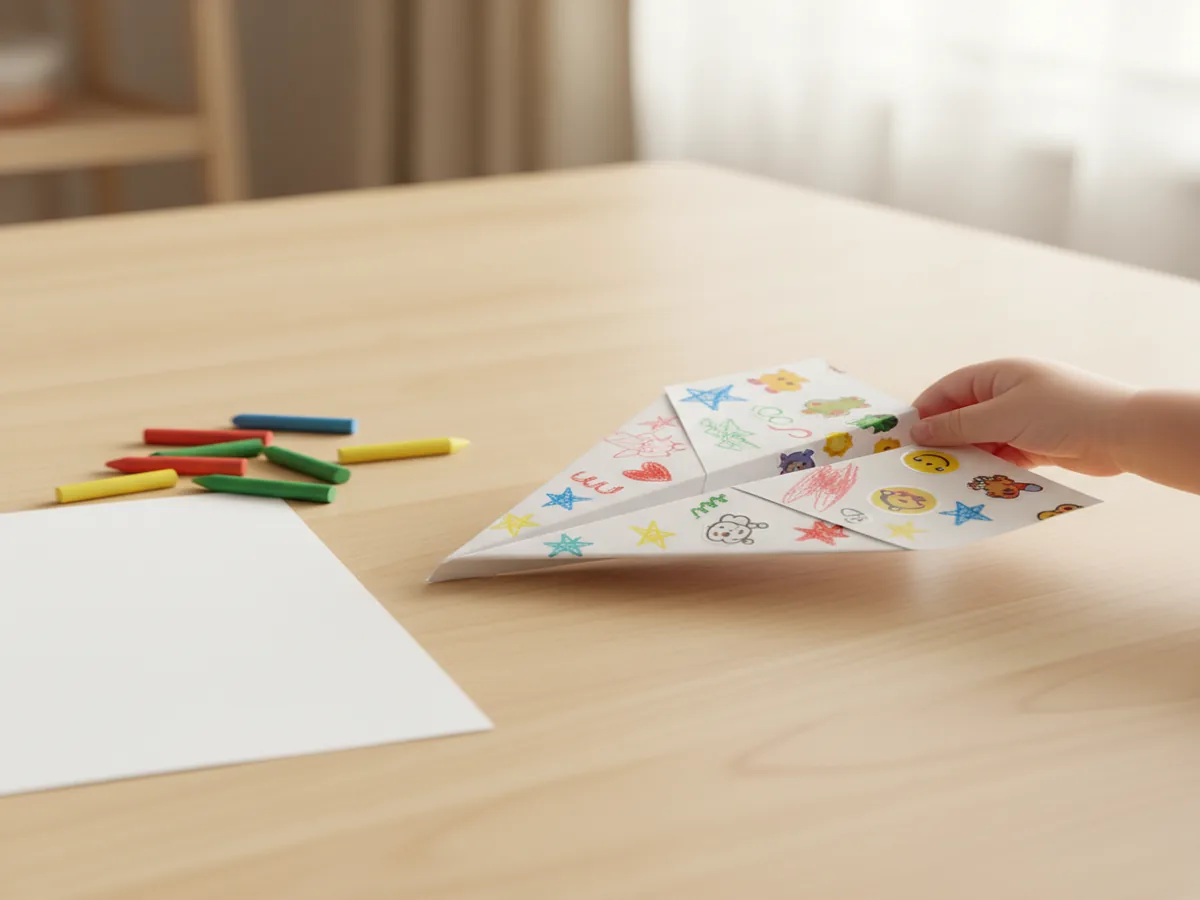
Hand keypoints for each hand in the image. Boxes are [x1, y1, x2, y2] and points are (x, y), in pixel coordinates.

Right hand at [910, 358, 1134, 475]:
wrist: (1125, 433)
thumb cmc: (1064, 412)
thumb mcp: (1003, 416)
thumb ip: (958, 425)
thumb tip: (919, 431)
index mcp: (998, 374)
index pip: (948, 389)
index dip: (926, 411)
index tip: (904, 438)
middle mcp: (1008, 393)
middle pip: (963, 416)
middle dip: (944, 439)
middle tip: (922, 465)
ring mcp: (1023, 418)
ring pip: (982, 439)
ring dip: (967, 457)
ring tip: (947, 479)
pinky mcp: (1037, 443)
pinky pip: (1002, 455)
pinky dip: (990, 467)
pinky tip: (976, 484)